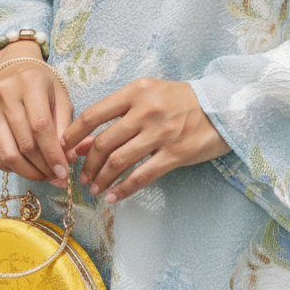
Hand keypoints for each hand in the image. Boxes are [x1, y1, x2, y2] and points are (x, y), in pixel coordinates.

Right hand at [0, 40, 73, 185]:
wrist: (10, 67)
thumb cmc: (41, 85)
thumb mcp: (60, 98)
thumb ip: (66, 127)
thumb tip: (67, 160)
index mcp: (29, 83)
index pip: (41, 126)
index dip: (53, 153)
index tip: (64, 172)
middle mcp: (4, 95)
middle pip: (24, 144)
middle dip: (43, 167)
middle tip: (57, 177)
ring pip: (7, 154)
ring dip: (28, 172)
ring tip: (44, 175)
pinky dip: (13, 168)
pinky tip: (27, 167)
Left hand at [62, 78, 229, 202]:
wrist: (225, 106)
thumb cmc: (183, 100)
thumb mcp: (149, 96)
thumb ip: (118, 115)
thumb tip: (84, 142)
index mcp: (136, 92)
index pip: (94, 114)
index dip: (74, 134)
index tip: (64, 149)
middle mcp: (146, 111)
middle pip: (104, 142)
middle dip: (87, 163)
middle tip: (82, 176)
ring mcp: (161, 133)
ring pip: (119, 161)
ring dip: (101, 178)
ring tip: (95, 188)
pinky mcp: (176, 154)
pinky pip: (142, 176)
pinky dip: (124, 189)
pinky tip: (114, 197)